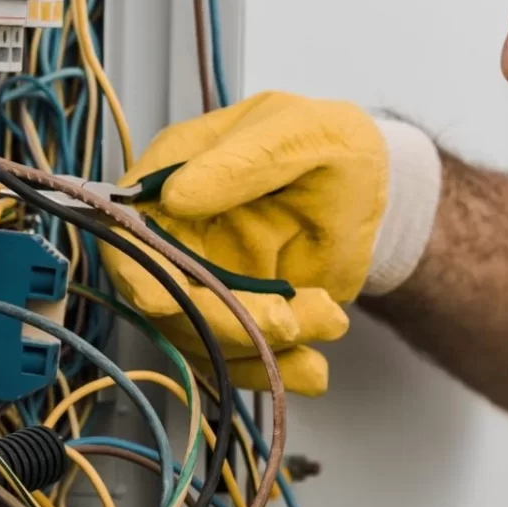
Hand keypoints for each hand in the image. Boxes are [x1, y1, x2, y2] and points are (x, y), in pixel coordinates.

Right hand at [97, 91, 439, 395]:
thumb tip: (176, 196)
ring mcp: (204, 278)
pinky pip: (239, 356)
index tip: (164, 303)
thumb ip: (244, 161)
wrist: (375, 193)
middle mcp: (177, 231)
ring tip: (330, 318)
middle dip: (224, 319)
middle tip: (287, 321)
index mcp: (176, 172)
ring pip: (205, 335)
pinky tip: (313, 369)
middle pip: (168, 295)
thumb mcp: (300, 137)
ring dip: (264, 343)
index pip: (132, 230)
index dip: (139, 271)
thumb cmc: (333, 146)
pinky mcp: (237, 313)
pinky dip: (275, 369)